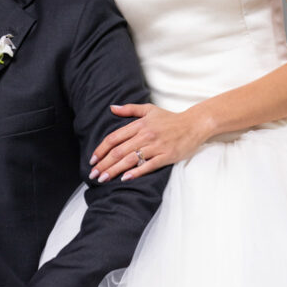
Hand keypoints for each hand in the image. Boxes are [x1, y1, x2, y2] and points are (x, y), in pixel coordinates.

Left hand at [89, 102, 213, 181]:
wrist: (194, 124)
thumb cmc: (170, 118)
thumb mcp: (149, 109)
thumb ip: (129, 109)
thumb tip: (111, 108)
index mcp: (139, 124)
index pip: (114, 138)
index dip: (101, 149)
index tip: (92, 160)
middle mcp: (146, 135)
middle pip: (119, 151)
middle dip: (104, 164)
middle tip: (93, 174)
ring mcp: (156, 146)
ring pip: (130, 159)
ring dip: (114, 170)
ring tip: (103, 179)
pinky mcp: (167, 155)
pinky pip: (148, 165)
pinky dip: (136, 172)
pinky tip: (125, 178)